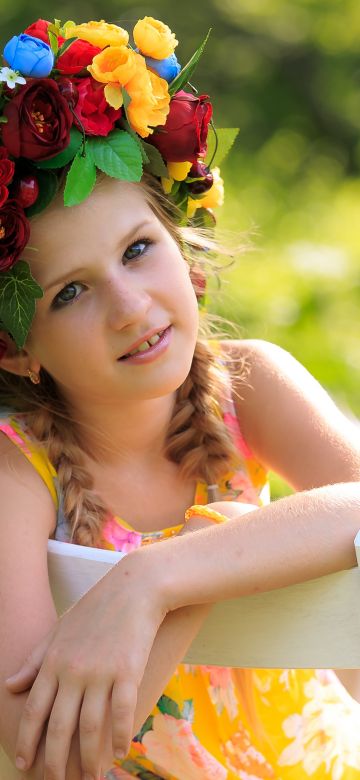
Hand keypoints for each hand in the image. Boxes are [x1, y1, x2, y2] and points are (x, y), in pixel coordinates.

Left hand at [6, 551, 165, 779]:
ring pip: (89, 728)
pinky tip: (121, 752)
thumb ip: (35, 660)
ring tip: (91, 778)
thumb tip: (10, 687)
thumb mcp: (59, 630)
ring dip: (88, 759)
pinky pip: (121, 714)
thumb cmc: (96, 608)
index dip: (27, 740)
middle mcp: (74, 671)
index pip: (34, 710)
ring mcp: (101, 673)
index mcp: (54, 661)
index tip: (23, 763)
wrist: (136, 588)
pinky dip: (120, 737)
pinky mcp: (128, 672)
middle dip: (54, 762)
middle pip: (59, 727)